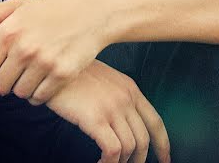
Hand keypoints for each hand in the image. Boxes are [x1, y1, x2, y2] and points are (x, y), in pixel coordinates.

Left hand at [0, 0, 110, 103]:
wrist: (92, 12)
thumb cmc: (50, 9)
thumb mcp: (17, 6)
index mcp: (8, 31)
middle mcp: (24, 48)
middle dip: (3, 83)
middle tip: (13, 73)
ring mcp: (44, 62)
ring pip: (19, 94)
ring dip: (22, 88)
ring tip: (30, 74)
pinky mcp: (63, 74)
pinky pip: (40, 98)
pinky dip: (39, 93)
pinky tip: (44, 79)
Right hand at [47, 60, 169, 162]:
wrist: (53, 65)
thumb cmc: (73, 74)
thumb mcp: (103, 79)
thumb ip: (117, 95)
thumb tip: (122, 122)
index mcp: (130, 88)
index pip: (155, 121)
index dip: (162, 144)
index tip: (165, 159)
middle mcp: (126, 98)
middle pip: (144, 139)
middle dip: (140, 159)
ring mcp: (112, 107)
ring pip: (130, 147)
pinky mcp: (95, 118)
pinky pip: (112, 150)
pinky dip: (109, 162)